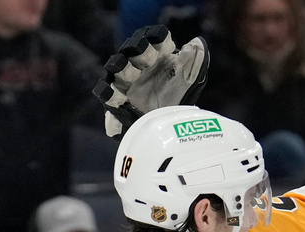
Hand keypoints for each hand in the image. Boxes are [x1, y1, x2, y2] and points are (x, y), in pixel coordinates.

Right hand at [92, 25, 209, 136]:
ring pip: (117, 67)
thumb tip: (197, 44)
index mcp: (156, 54)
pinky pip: (108, 92)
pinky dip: (109, 94)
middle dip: (138, 48)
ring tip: (124, 68)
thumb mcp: (188, 79)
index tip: (168, 45)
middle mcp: (138, 63)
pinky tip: (117, 97)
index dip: (159, 38)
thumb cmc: (176, 94)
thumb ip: (193, 62)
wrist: (165, 120)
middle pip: (133, 49)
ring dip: (121, 66)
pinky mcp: (117, 97)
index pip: (155, 38)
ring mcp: (125, 79)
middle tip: (144, 50)